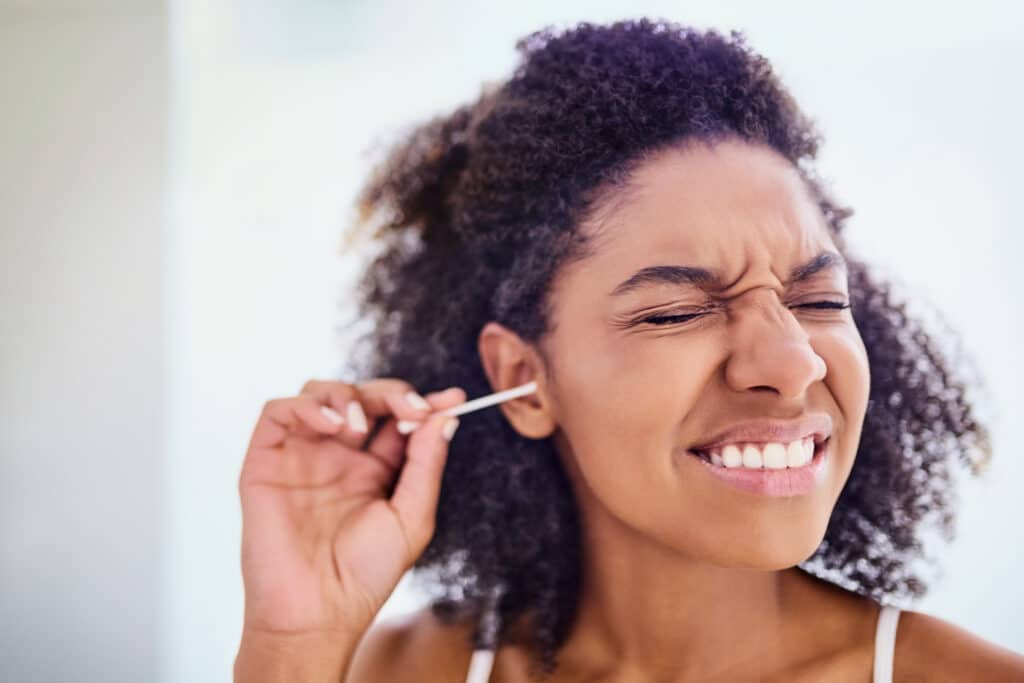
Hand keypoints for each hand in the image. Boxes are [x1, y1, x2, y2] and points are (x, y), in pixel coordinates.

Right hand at [237, 378, 465, 640]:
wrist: (317, 613)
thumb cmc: (365, 575)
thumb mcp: (412, 517)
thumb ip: (426, 463)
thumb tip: (445, 416)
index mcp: (373, 470)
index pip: (397, 419)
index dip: (422, 403)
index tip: (452, 398)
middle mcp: (337, 457)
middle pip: (363, 397)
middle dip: (392, 393)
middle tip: (412, 408)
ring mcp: (302, 455)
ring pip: (320, 393)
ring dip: (347, 394)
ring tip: (360, 425)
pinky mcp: (266, 460)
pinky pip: (279, 410)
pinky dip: (307, 405)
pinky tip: (333, 426)